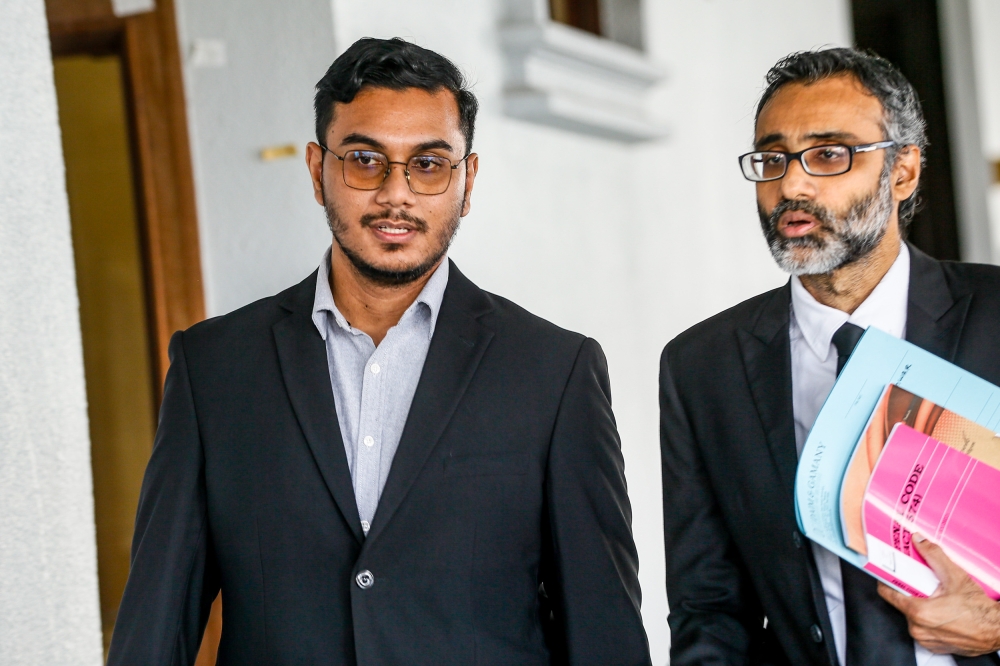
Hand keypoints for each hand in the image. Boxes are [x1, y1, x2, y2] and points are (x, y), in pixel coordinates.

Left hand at [878, 533, 999, 655]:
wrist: (997, 630)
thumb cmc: (979, 609)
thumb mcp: (955, 576)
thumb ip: (934, 556)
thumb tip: (919, 541)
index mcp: (918, 612)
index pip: (887, 592)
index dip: (888, 579)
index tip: (889, 571)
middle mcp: (918, 629)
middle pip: (902, 603)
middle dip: (911, 591)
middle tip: (922, 582)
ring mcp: (926, 639)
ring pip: (913, 616)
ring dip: (921, 605)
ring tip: (935, 597)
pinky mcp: (934, 646)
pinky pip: (923, 628)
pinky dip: (929, 619)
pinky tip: (942, 611)